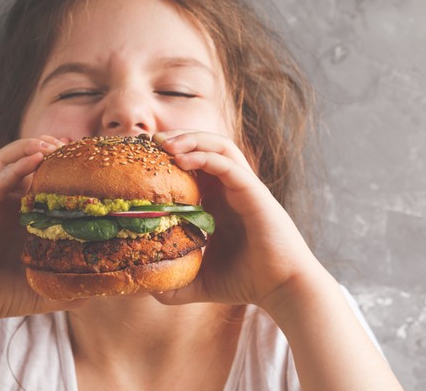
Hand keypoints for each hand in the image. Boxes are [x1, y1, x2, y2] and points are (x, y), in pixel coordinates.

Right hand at [0, 136, 82, 324]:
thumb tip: (107, 287)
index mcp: (26, 216)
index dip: (65, 166)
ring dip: (30, 146)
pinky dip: (16, 165)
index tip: (89, 158)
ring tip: (51, 144)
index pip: (46, 179)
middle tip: (72, 145)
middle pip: (28, 161)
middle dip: (50, 147)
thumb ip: (73, 284)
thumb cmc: (5, 295)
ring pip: (9, 160)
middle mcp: (9, 203)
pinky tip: (35, 157)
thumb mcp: (47, 287)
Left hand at [150, 130, 323, 307]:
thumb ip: (174, 283)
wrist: (282, 289)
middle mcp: (231, 188)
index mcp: (218, 201)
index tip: (143, 156)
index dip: (169, 155)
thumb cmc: (246, 282)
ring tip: (165, 144)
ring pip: (219, 146)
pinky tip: (182, 159)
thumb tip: (145, 287)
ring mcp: (244, 187)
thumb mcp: (199, 282)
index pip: (194, 164)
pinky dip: (204, 157)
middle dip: (177, 138)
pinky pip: (228, 164)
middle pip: (204, 146)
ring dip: (191, 139)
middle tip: (150, 140)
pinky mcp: (255, 192)